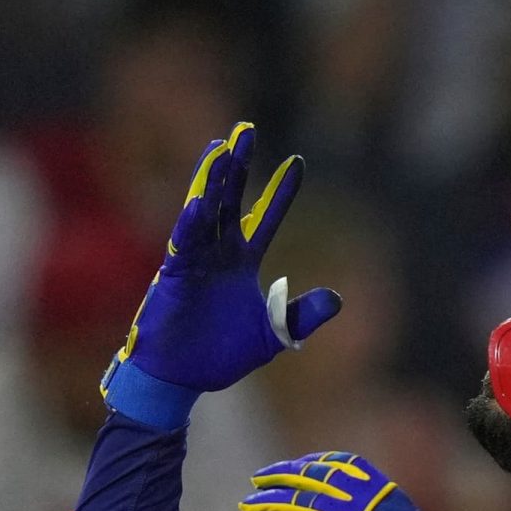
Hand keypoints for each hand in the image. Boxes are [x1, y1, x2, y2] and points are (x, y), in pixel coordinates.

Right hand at [103, 123, 340, 426]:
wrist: (182, 379)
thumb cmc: (222, 356)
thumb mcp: (274, 335)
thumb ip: (302, 315)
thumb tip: (337, 298)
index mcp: (243, 262)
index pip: (266, 218)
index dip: (280, 192)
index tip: (298, 163)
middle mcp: (219, 254)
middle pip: (230, 200)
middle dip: (238, 166)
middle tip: (246, 130)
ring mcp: (195, 261)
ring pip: (204, 212)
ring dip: (211, 182)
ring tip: (221, 149)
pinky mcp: (173, 276)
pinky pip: (182, 245)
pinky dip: (190, 224)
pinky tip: (198, 201)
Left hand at [240, 453, 499, 510]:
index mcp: (386, 494)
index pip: (343, 464)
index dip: (314, 462)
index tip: (296, 463)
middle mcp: (368, 503)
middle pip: (314, 478)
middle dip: (283, 475)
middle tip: (260, 478)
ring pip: (299, 504)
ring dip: (270, 502)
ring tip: (249, 504)